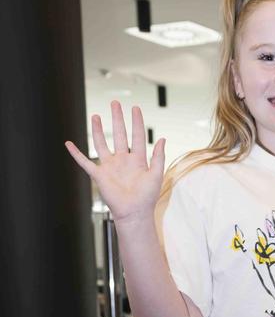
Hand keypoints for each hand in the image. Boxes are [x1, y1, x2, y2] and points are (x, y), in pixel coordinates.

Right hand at [65, 102, 164, 221]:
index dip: (136, 122)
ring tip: (97, 116)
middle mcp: (123, 160)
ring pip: (102, 144)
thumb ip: (158, 156)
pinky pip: (85, 161)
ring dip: (99, 130)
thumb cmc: (147, 197)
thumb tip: (162, 138)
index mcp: (138, 160)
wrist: (134, 213)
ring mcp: (110, 167)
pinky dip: (76, 153)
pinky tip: (69, 144)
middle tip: (115, 103)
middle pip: (119, 135)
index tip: (135, 108)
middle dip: (117, 119)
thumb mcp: (156, 174)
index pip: (137, 136)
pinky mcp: (99, 175)